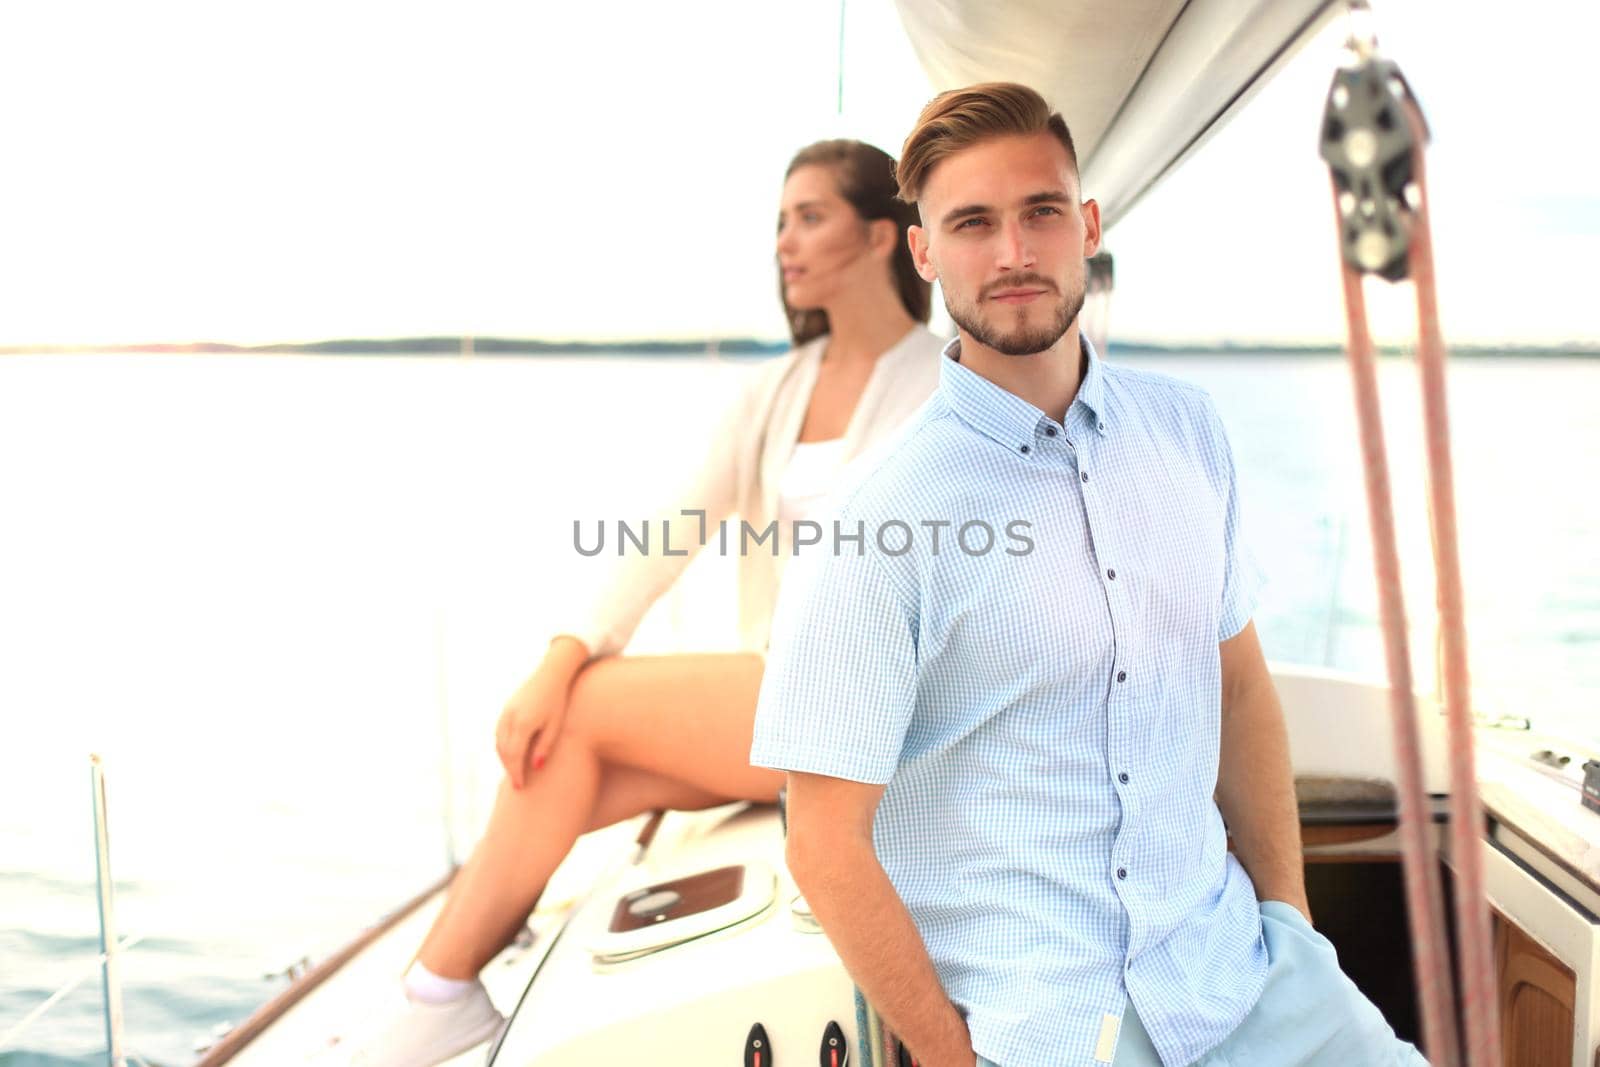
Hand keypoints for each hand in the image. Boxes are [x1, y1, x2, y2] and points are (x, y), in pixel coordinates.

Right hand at [494, 640, 586, 787]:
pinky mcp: (506, 708)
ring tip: (514, 771)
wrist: (551, 673)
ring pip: (498, 742)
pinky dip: (503, 746)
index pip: (514, 756)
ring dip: (504, 758)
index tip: (520, 787)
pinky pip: (499, 732)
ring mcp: (505, 712)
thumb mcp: (556, 725)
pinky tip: (512, 753)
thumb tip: (534, 768)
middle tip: (516, 784)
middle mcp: (510, 718)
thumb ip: (544, 747)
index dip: (516, 773)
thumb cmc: (558, 701)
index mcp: (523, 724)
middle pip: (503, 751)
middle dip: (509, 769)